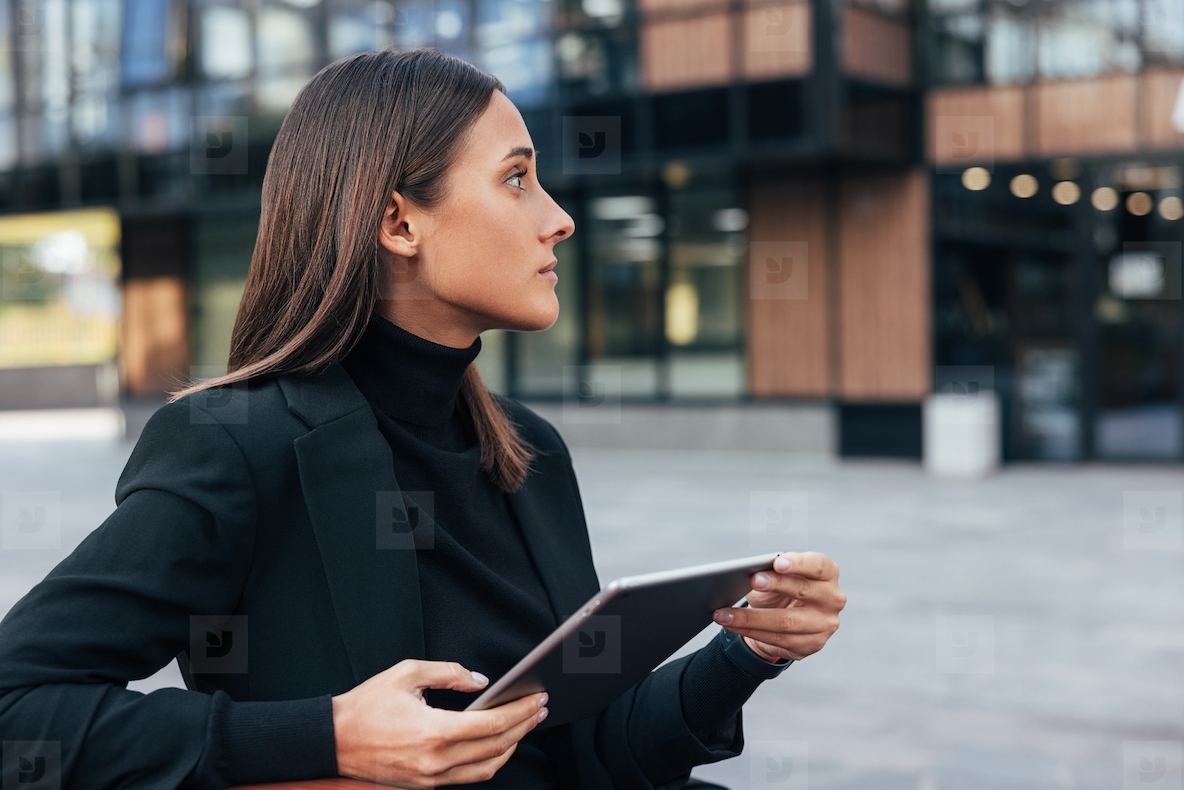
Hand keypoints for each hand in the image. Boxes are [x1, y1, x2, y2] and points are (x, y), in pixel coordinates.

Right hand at [332, 659, 547, 786]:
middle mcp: (436, 761)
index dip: (520, 711)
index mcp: (434, 732)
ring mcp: (431, 778)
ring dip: (512, 746)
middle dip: (524, 726)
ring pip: (487, 768)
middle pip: (497, 747)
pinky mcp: (426, 786)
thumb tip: (482, 682)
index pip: (492, 724)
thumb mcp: (407, 673)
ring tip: (526, 724)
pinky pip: (469, 777)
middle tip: (540, 708)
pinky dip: (490, 761)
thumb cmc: (367, 705)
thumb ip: (449, 673)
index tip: (537, 698)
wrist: (333, 740)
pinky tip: (499, 744)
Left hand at [713, 551, 845, 663]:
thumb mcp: (777, 577)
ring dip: (750, 618)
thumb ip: (769, 572)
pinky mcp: (812, 645)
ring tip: (724, 612)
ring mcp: (825, 625)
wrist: (786, 621)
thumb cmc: (782, 590)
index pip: (819, 565)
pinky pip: (777, 639)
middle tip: (751, 581)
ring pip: (786, 622)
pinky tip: (730, 624)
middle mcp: (833, 599)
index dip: (799, 563)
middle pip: (804, 591)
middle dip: (775, 585)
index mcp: (828, 574)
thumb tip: (745, 573)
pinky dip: (749, 631)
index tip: (777, 562)